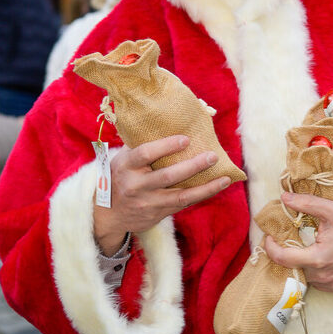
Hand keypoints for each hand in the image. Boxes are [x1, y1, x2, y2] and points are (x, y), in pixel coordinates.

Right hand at [93, 134, 230, 254]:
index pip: (145, 154)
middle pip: (167, 176)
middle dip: (192, 166)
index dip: (166, 146)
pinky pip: (183, 203)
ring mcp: (147, 202)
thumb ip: (142, 142)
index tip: (186, 139)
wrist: (108, 213)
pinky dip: (202, 194)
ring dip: (205, 187)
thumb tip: (173, 119)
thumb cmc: (122, 175)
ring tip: (224, 178)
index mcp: (126, 166)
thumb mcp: (124, 158)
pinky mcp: (157, 214)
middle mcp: (135, 185)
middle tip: (212, 156)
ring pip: (180, 195)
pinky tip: (217, 186)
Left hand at [264, 192, 332, 293]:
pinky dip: (320, 270)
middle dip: (289, 254)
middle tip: (290, 238)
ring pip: (309, 277)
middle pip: (295, 268)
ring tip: (310, 246)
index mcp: (318, 258)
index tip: (269, 237)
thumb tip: (284, 198)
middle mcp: (324, 277)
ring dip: (305, 263)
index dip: (271, 247)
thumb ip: (306, 204)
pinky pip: (323, 282)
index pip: (283, 258)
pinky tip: (327, 256)